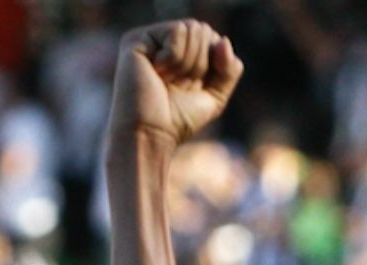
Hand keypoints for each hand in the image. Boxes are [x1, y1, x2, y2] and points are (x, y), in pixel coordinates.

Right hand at [108, 20, 242, 146]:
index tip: (197, 86)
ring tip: (168, 80)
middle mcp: (164, 42)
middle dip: (202, 63)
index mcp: (182, 53)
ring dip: (189, 63)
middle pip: (205, 31)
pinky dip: (175, 57)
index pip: (213, 39)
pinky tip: (157, 72)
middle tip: (181, 84)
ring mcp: (150, 39)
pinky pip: (177, 31)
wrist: (151, 133)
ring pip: (193, 29)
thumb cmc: (179, 119)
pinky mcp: (137, 39)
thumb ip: (229, 69)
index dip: (216, 63)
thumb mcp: (215, 96)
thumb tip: (224, 41)